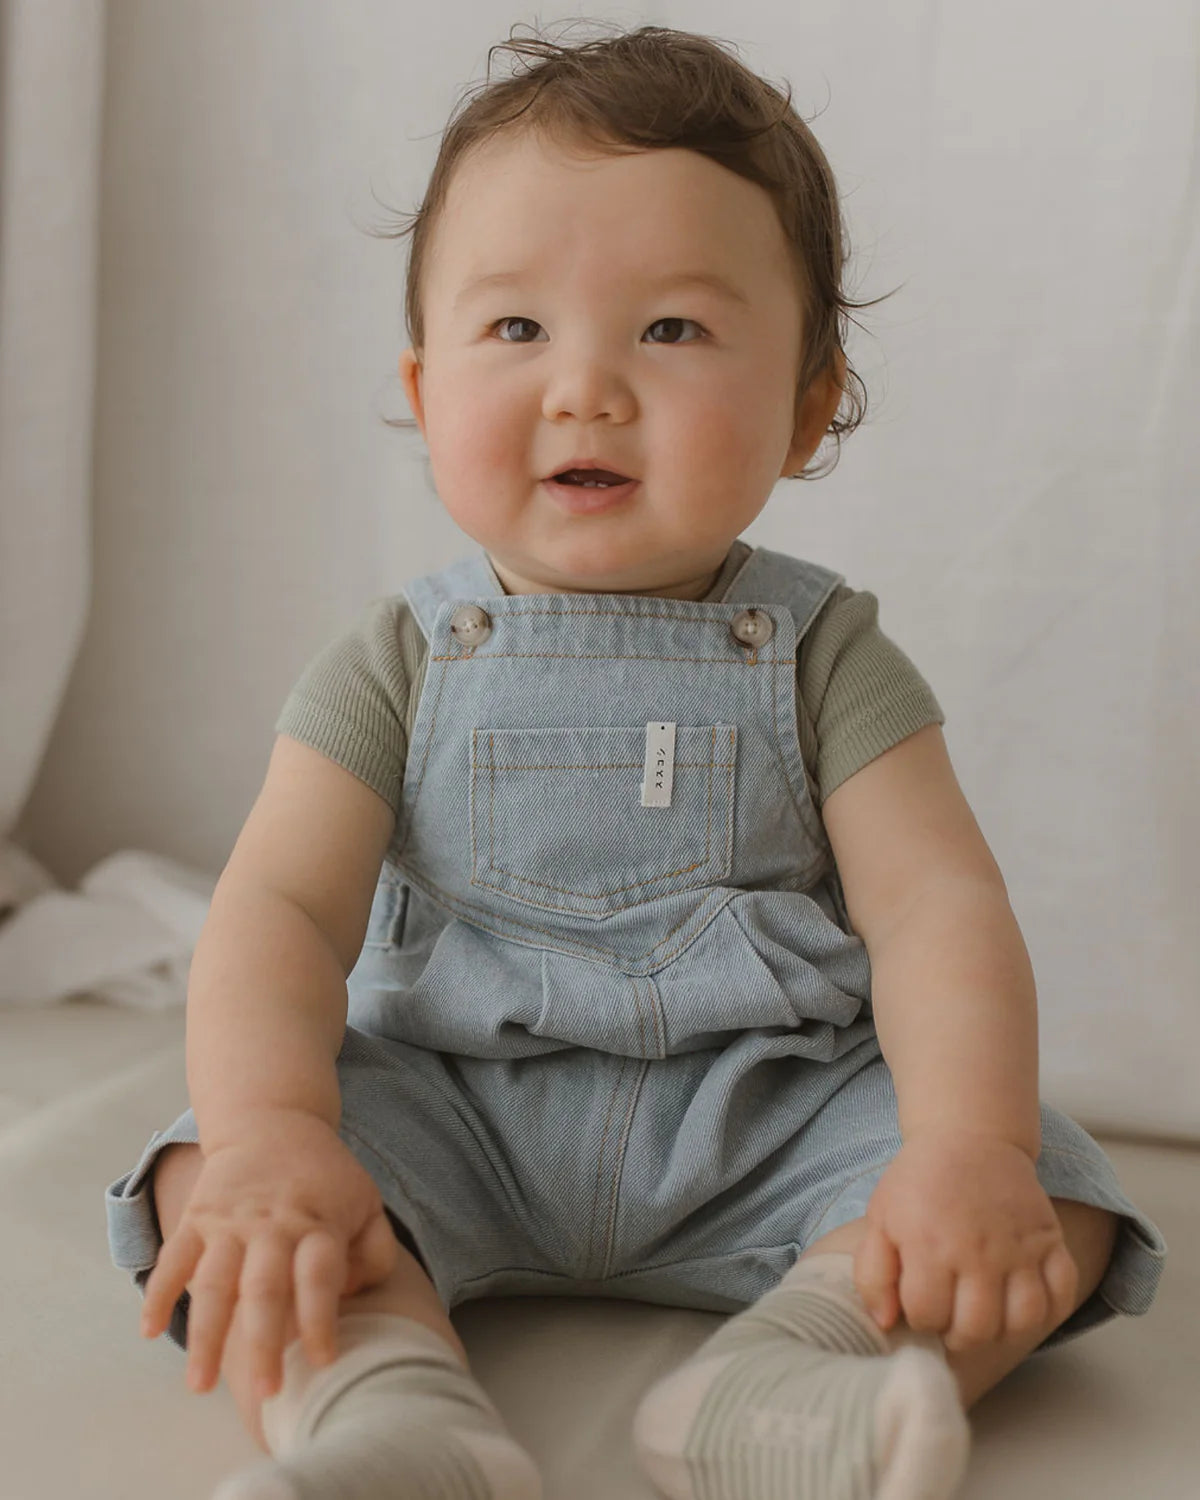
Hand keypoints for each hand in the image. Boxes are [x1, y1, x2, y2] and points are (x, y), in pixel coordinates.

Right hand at [140, 1108, 398, 1398]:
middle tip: (264, 1393)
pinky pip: (174, 1258)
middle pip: (265, 1287)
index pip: (319, 1275)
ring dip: (205, 1334)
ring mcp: (230, 1222)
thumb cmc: (326, 1177)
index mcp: (317, 1224)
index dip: (321, 1317)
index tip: (324, 1361)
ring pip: (214, 1282)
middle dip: (263, 1342)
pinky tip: (147, 1332)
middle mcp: (272, 1226)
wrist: (271, 1121)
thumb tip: (351, 1300)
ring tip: (199, 1385)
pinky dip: (158, 1292)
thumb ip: (374, 1253)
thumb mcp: (366, 1203)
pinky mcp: (198, 1217)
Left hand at [853, 1129, 1079, 1352]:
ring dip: (1002, 1330)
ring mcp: (1019, 1247)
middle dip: (957, 1334)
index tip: (920, 1302)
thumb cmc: (920, 1181)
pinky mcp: (1050, 1239)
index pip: (927, 1315)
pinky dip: (1049, 1311)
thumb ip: (873, 1275)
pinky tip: (1023, 1303)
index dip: (920, 1318)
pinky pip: (1062, 1294)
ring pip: (1023, 1321)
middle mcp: (978, 1250)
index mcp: (930, 1244)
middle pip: (976, 1328)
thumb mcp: (880, 1218)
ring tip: (985, 1315)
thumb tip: (886, 1323)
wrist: (968, 1135)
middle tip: (952, 1317)